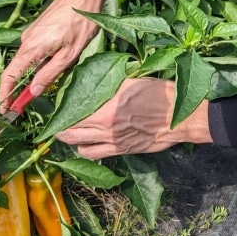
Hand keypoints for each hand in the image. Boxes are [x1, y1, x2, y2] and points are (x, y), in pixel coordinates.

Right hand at [0, 0, 134, 111]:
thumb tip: (34, 91)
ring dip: (38, 70)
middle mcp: (26, 40)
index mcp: (31, 48)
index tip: (5, 109)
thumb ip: (50, 73)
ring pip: (30, 59)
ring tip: (58, 69)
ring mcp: (31, 32)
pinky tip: (60, 54)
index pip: (10, 76)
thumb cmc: (81, 24)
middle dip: (23, 86)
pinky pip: (36, 49)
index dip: (5, 95)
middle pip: (19, 69)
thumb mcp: (70, 54)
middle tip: (32, 100)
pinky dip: (42, 58)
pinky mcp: (38, 28)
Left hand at [54, 78, 212, 158]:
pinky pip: (94, 154)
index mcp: (108, 106)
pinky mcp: (121, 150)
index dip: (61, 108)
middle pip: (71, 130)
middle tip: (56, 121)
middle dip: (60, 126)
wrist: (180, 118)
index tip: (57, 105)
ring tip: (68, 132)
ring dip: (70, 139)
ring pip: (79, 145)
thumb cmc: (161, 95)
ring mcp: (113, 140)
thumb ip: (111, 84)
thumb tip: (95, 81)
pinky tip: (85, 144)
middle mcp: (106, 126)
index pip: (74, 110)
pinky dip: (85, 150)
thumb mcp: (134, 80)